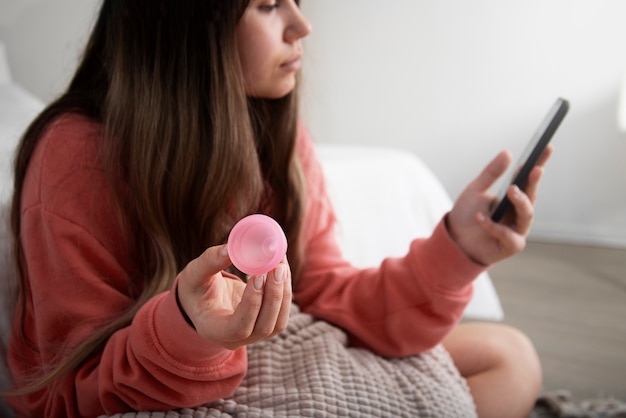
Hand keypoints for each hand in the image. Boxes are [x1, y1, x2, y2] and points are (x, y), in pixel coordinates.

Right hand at [176, 244, 291, 349]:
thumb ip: (210, 262)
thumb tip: (231, 248)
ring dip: (283, 293)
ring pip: (278, 323)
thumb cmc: (196, 287)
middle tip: (277, 266)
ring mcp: (253, 336)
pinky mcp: (266, 325)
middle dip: (274, 296)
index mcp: (214, 331)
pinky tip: (282, 270)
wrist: (203, 298)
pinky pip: (282, 314)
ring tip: (281, 264)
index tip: (258, 275)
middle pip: (263, 327)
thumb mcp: (195, 273)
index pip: (238, 328)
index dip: (252, 304)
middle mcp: (235, 339)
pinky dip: (285, 292)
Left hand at [447, 147, 552, 264]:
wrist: (454, 240)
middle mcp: (519, 213)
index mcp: (513, 198)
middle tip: (535, 169)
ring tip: (511, 190)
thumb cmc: (466, 215)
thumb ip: (491, 173)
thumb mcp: (475, 189)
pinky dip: (492, 225)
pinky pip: (507, 234)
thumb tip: (508, 153)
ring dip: (520, 201)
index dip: (539, 164)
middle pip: (532, 196)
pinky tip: (479, 218)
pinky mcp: (511, 246)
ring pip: (526, 215)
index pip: (528, 180)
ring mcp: (517, 230)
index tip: (547, 148)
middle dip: (534, 183)